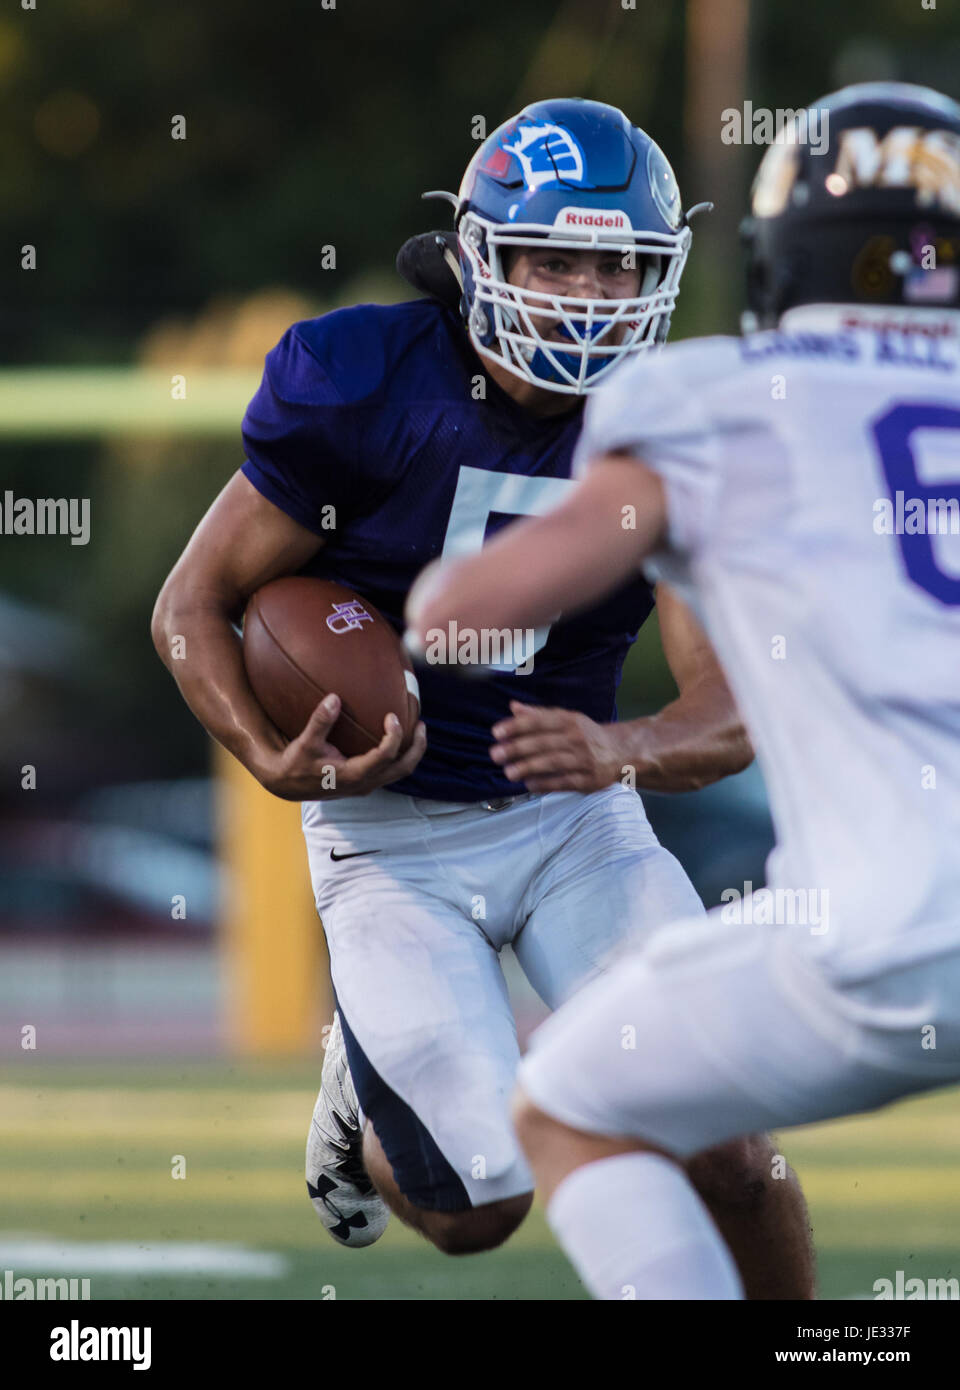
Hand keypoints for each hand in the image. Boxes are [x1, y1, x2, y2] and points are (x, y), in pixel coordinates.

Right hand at [257, 693, 426, 799]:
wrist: (287, 785)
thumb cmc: (296, 763)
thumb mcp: (305, 742)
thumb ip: (320, 721)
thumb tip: (334, 698)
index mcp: (354, 775)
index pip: (385, 756)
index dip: (394, 736)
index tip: (392, 716)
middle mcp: (365, 783)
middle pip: (403, 768)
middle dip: (417, 747)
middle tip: (422, 724)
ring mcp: (366, 785)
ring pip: (399, 771)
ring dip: (411, 752)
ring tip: (418, 730)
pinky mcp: (364, 782)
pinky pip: (390, 770)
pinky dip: (399, 755)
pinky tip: (396, 737)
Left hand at [489, 701, 623, 793]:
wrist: (620, 752)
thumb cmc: (585, 734)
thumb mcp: (565, 719)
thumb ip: (538, 715)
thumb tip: (513, 707)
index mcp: (569, 720)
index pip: (540, 721)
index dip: (517, 726)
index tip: (497, 732)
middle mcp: (577, 738)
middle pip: (544, 742)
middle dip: (517, 748)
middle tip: (496, 754)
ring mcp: (584, 760)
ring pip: (553, 763)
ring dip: (528, 767)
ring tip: (508, 772)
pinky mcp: (588, 780)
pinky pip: (564, 782)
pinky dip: (545, 783)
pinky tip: (528, 784)